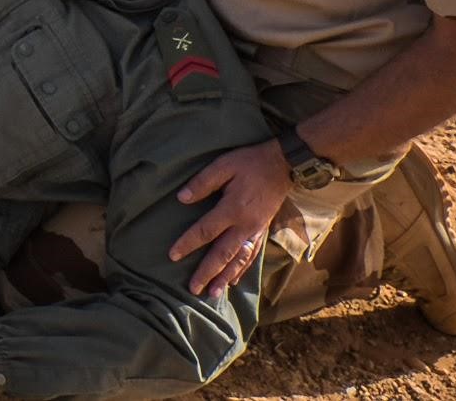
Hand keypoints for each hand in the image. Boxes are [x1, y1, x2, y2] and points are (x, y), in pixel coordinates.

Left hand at [170, 139, 289, 296]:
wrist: (283, 165)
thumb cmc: (250, 163)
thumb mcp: (224, 165)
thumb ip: (202, 182)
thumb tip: (181, 198)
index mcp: (233, 209)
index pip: (205, 231)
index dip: (188, 244)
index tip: (172, 256)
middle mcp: (245, 225)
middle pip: (222, 254)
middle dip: (207, 272)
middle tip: (193, 290)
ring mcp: (255, 231)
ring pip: (239, 260)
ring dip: (225, 277)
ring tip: (213, 293)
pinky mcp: (262, 231)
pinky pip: (251, 256)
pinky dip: (242, 270)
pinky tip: (234, 280)